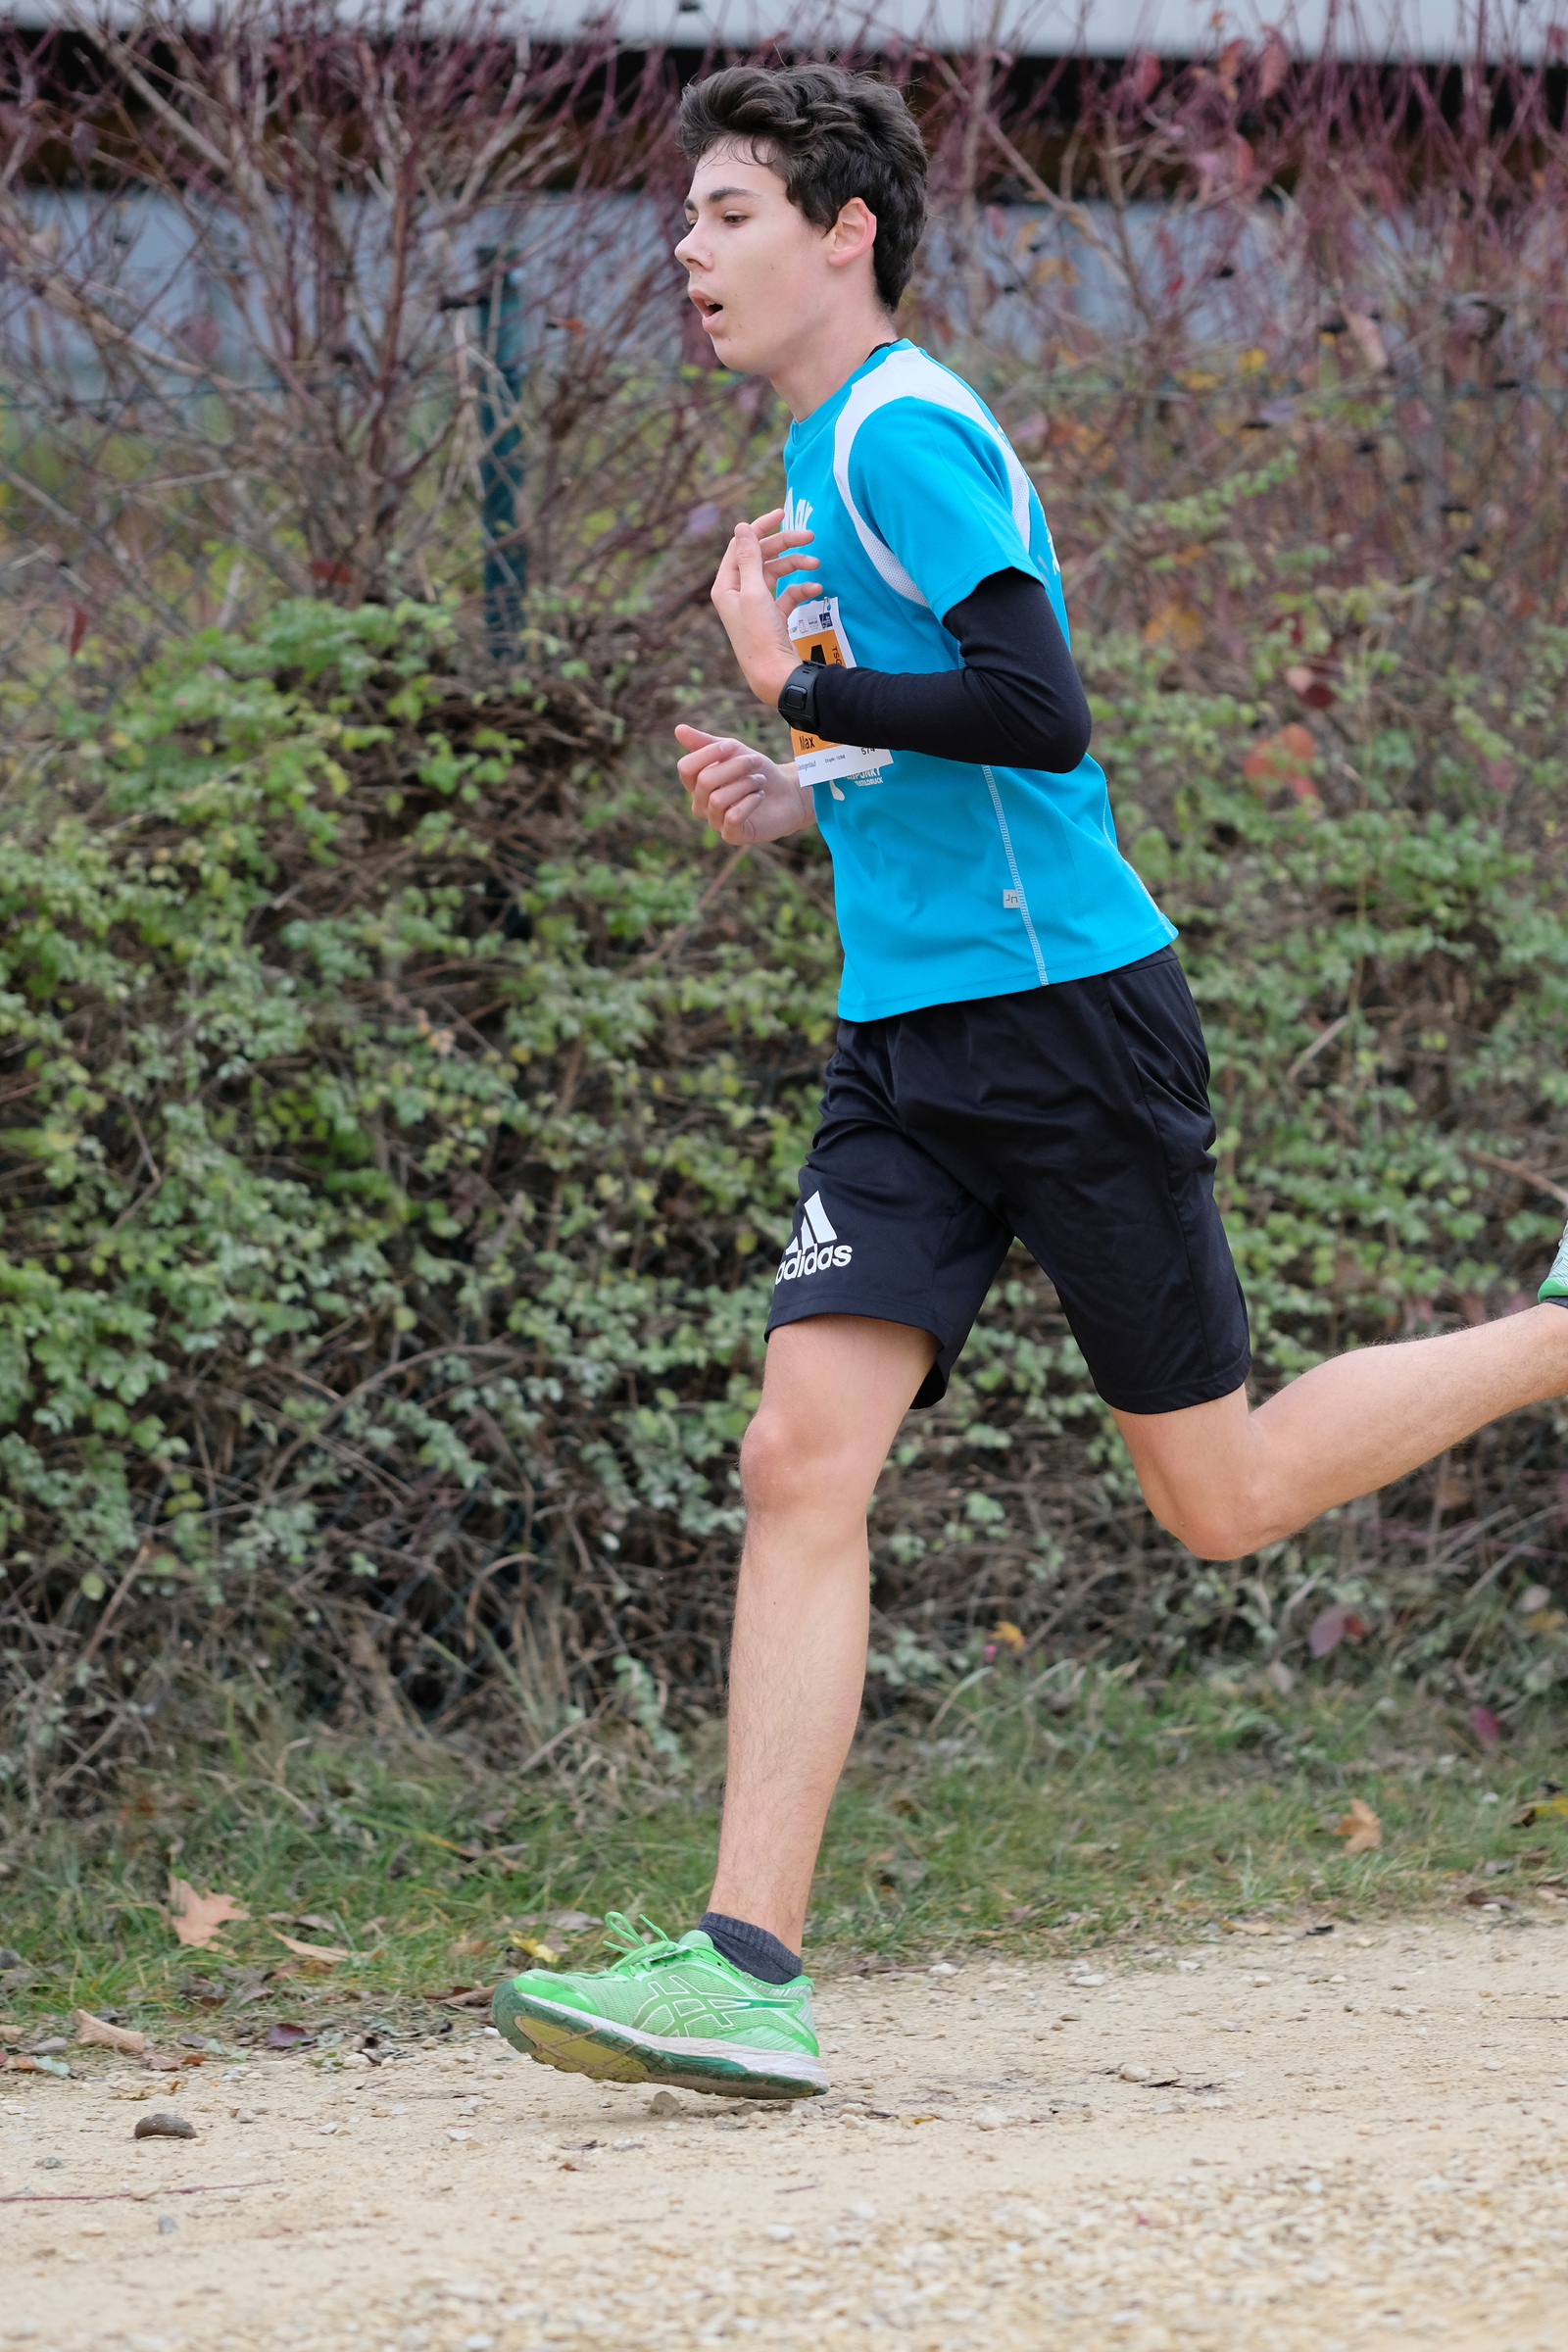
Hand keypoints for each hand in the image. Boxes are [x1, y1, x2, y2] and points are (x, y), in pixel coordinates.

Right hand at [674, 726, 812, 844]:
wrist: (787, 793)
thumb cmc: (756, 771)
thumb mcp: (733, 751)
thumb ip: (705, 742)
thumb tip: (679, 729)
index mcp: (696, 784)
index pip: (686, 768)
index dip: (709, 753)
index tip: (732, 746)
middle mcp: (701, 805)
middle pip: (705, 781)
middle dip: (735, 766)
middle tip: (755, 762)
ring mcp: (716, 822)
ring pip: (718, 799)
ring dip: (745, 784)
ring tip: (759, 781)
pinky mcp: (733, 835)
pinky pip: (732, 817)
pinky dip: (749, 802)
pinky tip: (759, 796)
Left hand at [709, 510, 821, 705]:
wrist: (775, 676)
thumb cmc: (761, 636)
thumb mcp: (754, 592)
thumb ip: (749, 558)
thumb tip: (742, 526)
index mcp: (726, 586)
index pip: (741, 545)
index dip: (761, 527)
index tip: (783, 514)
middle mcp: (738, 594)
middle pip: (761, 557)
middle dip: (785, 545)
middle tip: (810, 535)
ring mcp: (756, 606)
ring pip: (777, 573)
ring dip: (797, 565)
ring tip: (817, 562)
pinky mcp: (773, 618)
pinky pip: (787, 594)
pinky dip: (801, 588)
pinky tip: (816, 589)